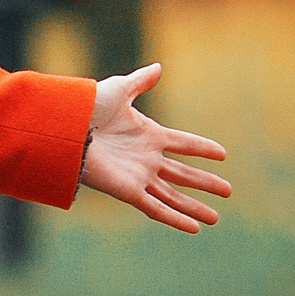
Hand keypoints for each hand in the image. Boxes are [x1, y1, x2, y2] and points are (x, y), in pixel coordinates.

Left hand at [81, 63, 230, 233]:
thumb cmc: (87, 107)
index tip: (222, 154)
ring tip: (215, 218)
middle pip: (182, 174)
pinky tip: (193, 228)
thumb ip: (140, 82)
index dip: (201, 149)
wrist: (66, 128)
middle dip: (204, 183)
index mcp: (148, 134)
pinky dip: (175, 218)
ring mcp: (138, 175)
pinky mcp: (127, 191)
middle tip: (228, 190)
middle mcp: (145, 158)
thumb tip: (158, 67)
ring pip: (172, 195)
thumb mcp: (119, 90)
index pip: (183, 143)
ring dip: (193, 207)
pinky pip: (156, 207)